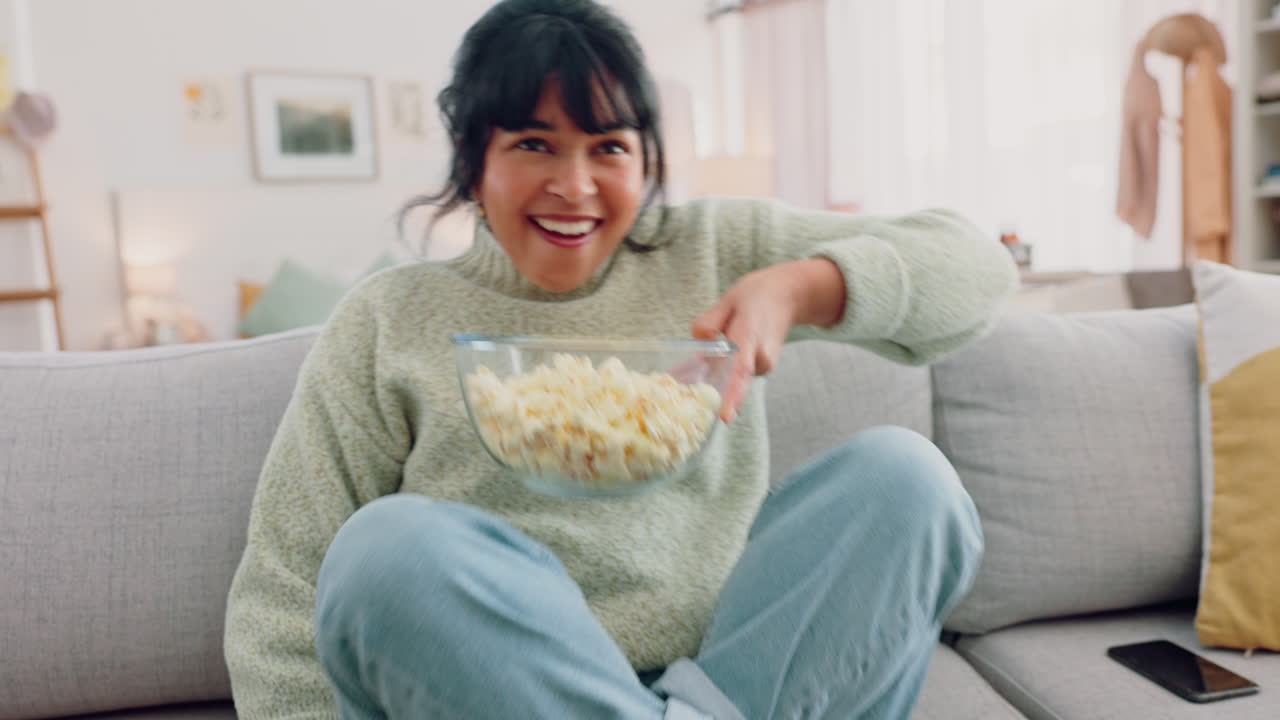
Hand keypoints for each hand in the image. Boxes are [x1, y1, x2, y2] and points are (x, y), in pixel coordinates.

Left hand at [692, 259, 844, 423]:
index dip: (733, 395)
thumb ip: (708, 324)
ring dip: (711, 376)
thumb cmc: (757, 296)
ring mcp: (764, 365)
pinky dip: (722, 372)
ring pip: (731, 379)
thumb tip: (700, 351)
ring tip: (692, 362)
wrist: (790, 295)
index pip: (741, 370)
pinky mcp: (761, 370)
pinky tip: (712, 358)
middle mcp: (761, 356)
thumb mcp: (727, 300)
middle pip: (732, 382)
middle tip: (676, 386)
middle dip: (706, 388)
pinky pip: (736, 377)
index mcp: (750, 335)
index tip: (725, 417)